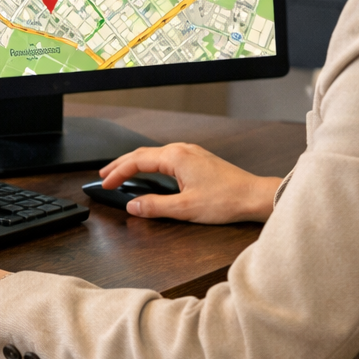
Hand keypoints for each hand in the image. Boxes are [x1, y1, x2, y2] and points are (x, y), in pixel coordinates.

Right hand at [99, 142, 280, 223]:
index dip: (117, 173)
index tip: (105, 184)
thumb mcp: (186, 208)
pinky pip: (166, 157)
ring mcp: (191, 153)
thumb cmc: (226, 200)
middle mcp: (182, 150)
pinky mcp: (198, 159)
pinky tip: (149, 172)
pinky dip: (150, 164)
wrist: (254, 196)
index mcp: (175, 157)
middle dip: (120, 165)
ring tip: (121, 172)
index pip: (136, 162)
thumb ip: (155, 206)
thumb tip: (132, 205)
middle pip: (142, 154)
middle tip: (104, 175)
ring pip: (154, 154)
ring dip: (135, 163)